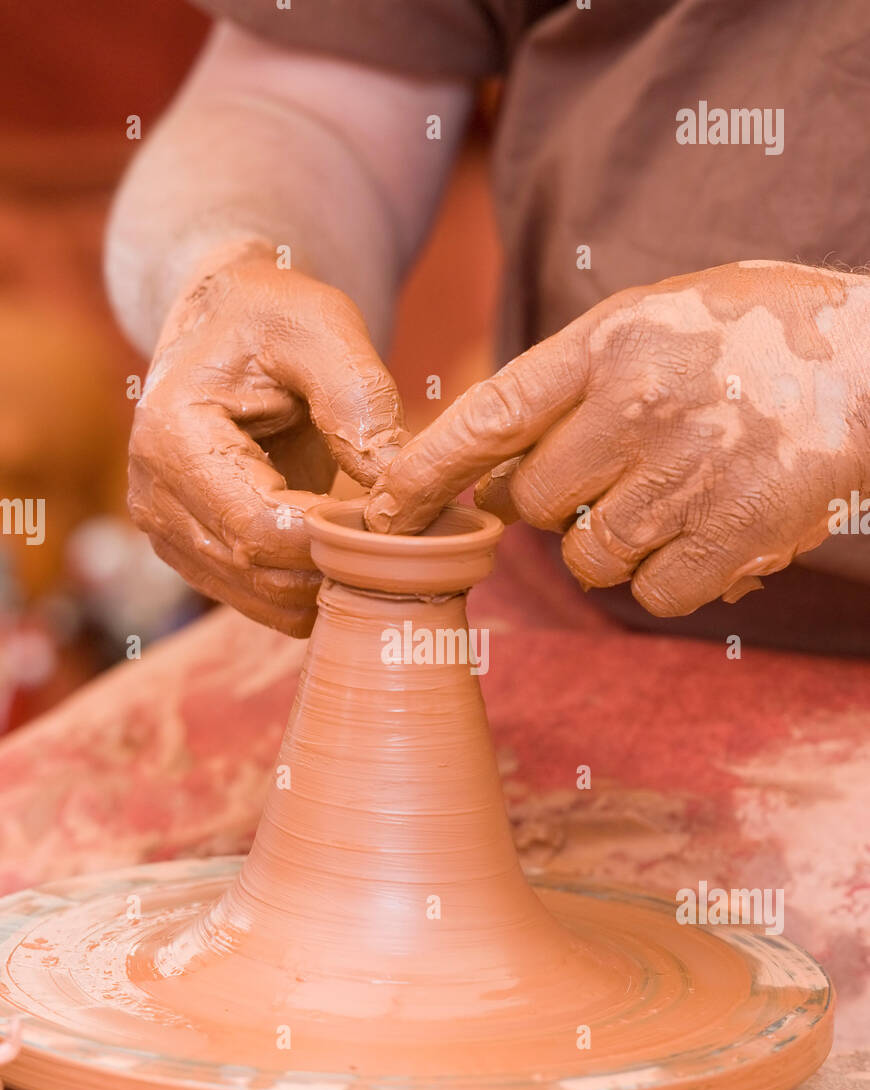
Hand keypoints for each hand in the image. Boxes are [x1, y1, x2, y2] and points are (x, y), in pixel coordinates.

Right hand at [129, 241, 405, 634]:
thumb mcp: (322, 327)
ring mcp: (168, 533)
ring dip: (329, 582)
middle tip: (400, 533)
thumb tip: (397, 485)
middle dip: (339, 564)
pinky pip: (261, 600)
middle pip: (260, 571)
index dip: (335, 536)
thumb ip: (359, 399)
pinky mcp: (193, 554)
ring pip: (264, 599)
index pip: (259, 528)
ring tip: (374, 534)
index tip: (393, 512)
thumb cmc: (274, 315)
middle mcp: (154, 496)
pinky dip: (311, 587)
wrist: (227, 324)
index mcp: (172, 438)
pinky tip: (344, 545)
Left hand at [365, 261, 869, 614]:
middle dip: (550, 509)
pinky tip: (704, 533)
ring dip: (610, 546)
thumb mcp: (655, 318)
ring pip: (588, 558)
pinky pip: (652, 593)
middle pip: (535, 505)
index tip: (380, 508)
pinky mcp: (731, 537)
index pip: (488, 416)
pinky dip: (667, 576)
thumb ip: (572, 379)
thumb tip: (492, 467)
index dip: (426, 471)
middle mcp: (637, 409)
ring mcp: (684, 477)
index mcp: (610, 343)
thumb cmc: (758, 338)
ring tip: (666, 501)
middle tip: (599, 481)